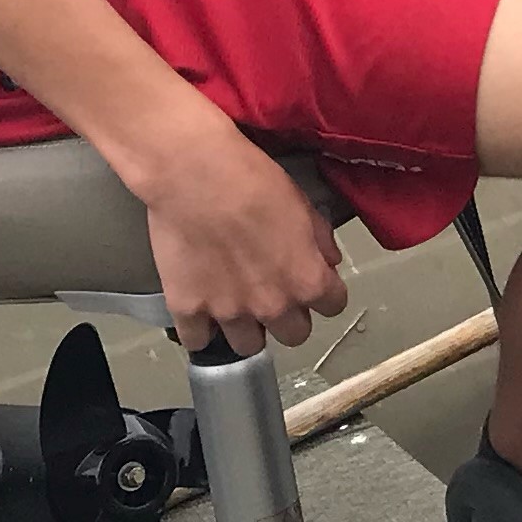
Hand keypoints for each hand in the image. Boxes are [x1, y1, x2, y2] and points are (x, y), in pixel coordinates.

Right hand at [132, 124, 349, 354]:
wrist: (195, 174)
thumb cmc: (253, 181)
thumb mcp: (303, 204)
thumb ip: (320, 241)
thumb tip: (329, 262)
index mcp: (308, 280)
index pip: (333, 306)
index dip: (324, 293)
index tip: (311, 281)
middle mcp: (273, 306)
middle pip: (294, 335)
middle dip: (288, 316)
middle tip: (273, 294)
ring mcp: (228, 313)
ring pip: (248, 346)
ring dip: (245, 328)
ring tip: (235, 304)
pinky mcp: (187, 310)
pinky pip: (197, 341)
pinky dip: (199, 330)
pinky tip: (200, 310)